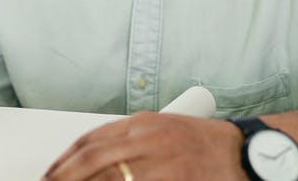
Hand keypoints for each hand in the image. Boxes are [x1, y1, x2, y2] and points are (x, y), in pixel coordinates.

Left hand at [42, 112, 246, 180]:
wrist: (247, 154)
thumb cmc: (205, 146)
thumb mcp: (161, 133)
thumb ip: (128, 142)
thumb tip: (91, 161)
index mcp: (142, 123)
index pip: (90, 140)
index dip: (64, 160)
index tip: (49, 174)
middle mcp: (149, 139)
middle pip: (93, 159)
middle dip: (65, 176)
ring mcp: (162, 163)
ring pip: (110, 176)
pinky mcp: (177, 179)